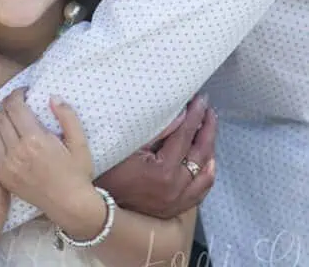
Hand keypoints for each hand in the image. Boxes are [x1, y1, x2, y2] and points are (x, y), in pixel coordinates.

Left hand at [0, 89, 100, 230]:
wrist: (69, 206)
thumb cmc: (77, 173)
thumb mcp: (80, 142)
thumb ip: (67, 116)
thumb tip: (52, 97)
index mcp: (35, 140)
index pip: (15, 107)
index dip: (16, 94)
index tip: (24, 92)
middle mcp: (17, 152)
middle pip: (1, 116)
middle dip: (6, 103)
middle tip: (15, 101)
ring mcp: (6, 166)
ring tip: (6, 113)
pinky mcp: (1, 176)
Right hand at [95, 94, 216, 217]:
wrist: (100, 205)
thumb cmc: (109, 170)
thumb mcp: (129, 145)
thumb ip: (158, 131)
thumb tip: (181, 115)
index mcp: (164, 171)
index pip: (185, 136)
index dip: (195, 116)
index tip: (201, 100)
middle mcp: (175, 188)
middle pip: (200, 154)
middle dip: (207, 129)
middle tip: (209, 111)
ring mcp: (177, 201)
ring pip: (205, 174)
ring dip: (209, 149)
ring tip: (209, 130)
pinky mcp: (175, 209)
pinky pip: (200, 192)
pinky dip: (207, 175)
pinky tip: (209, 162)